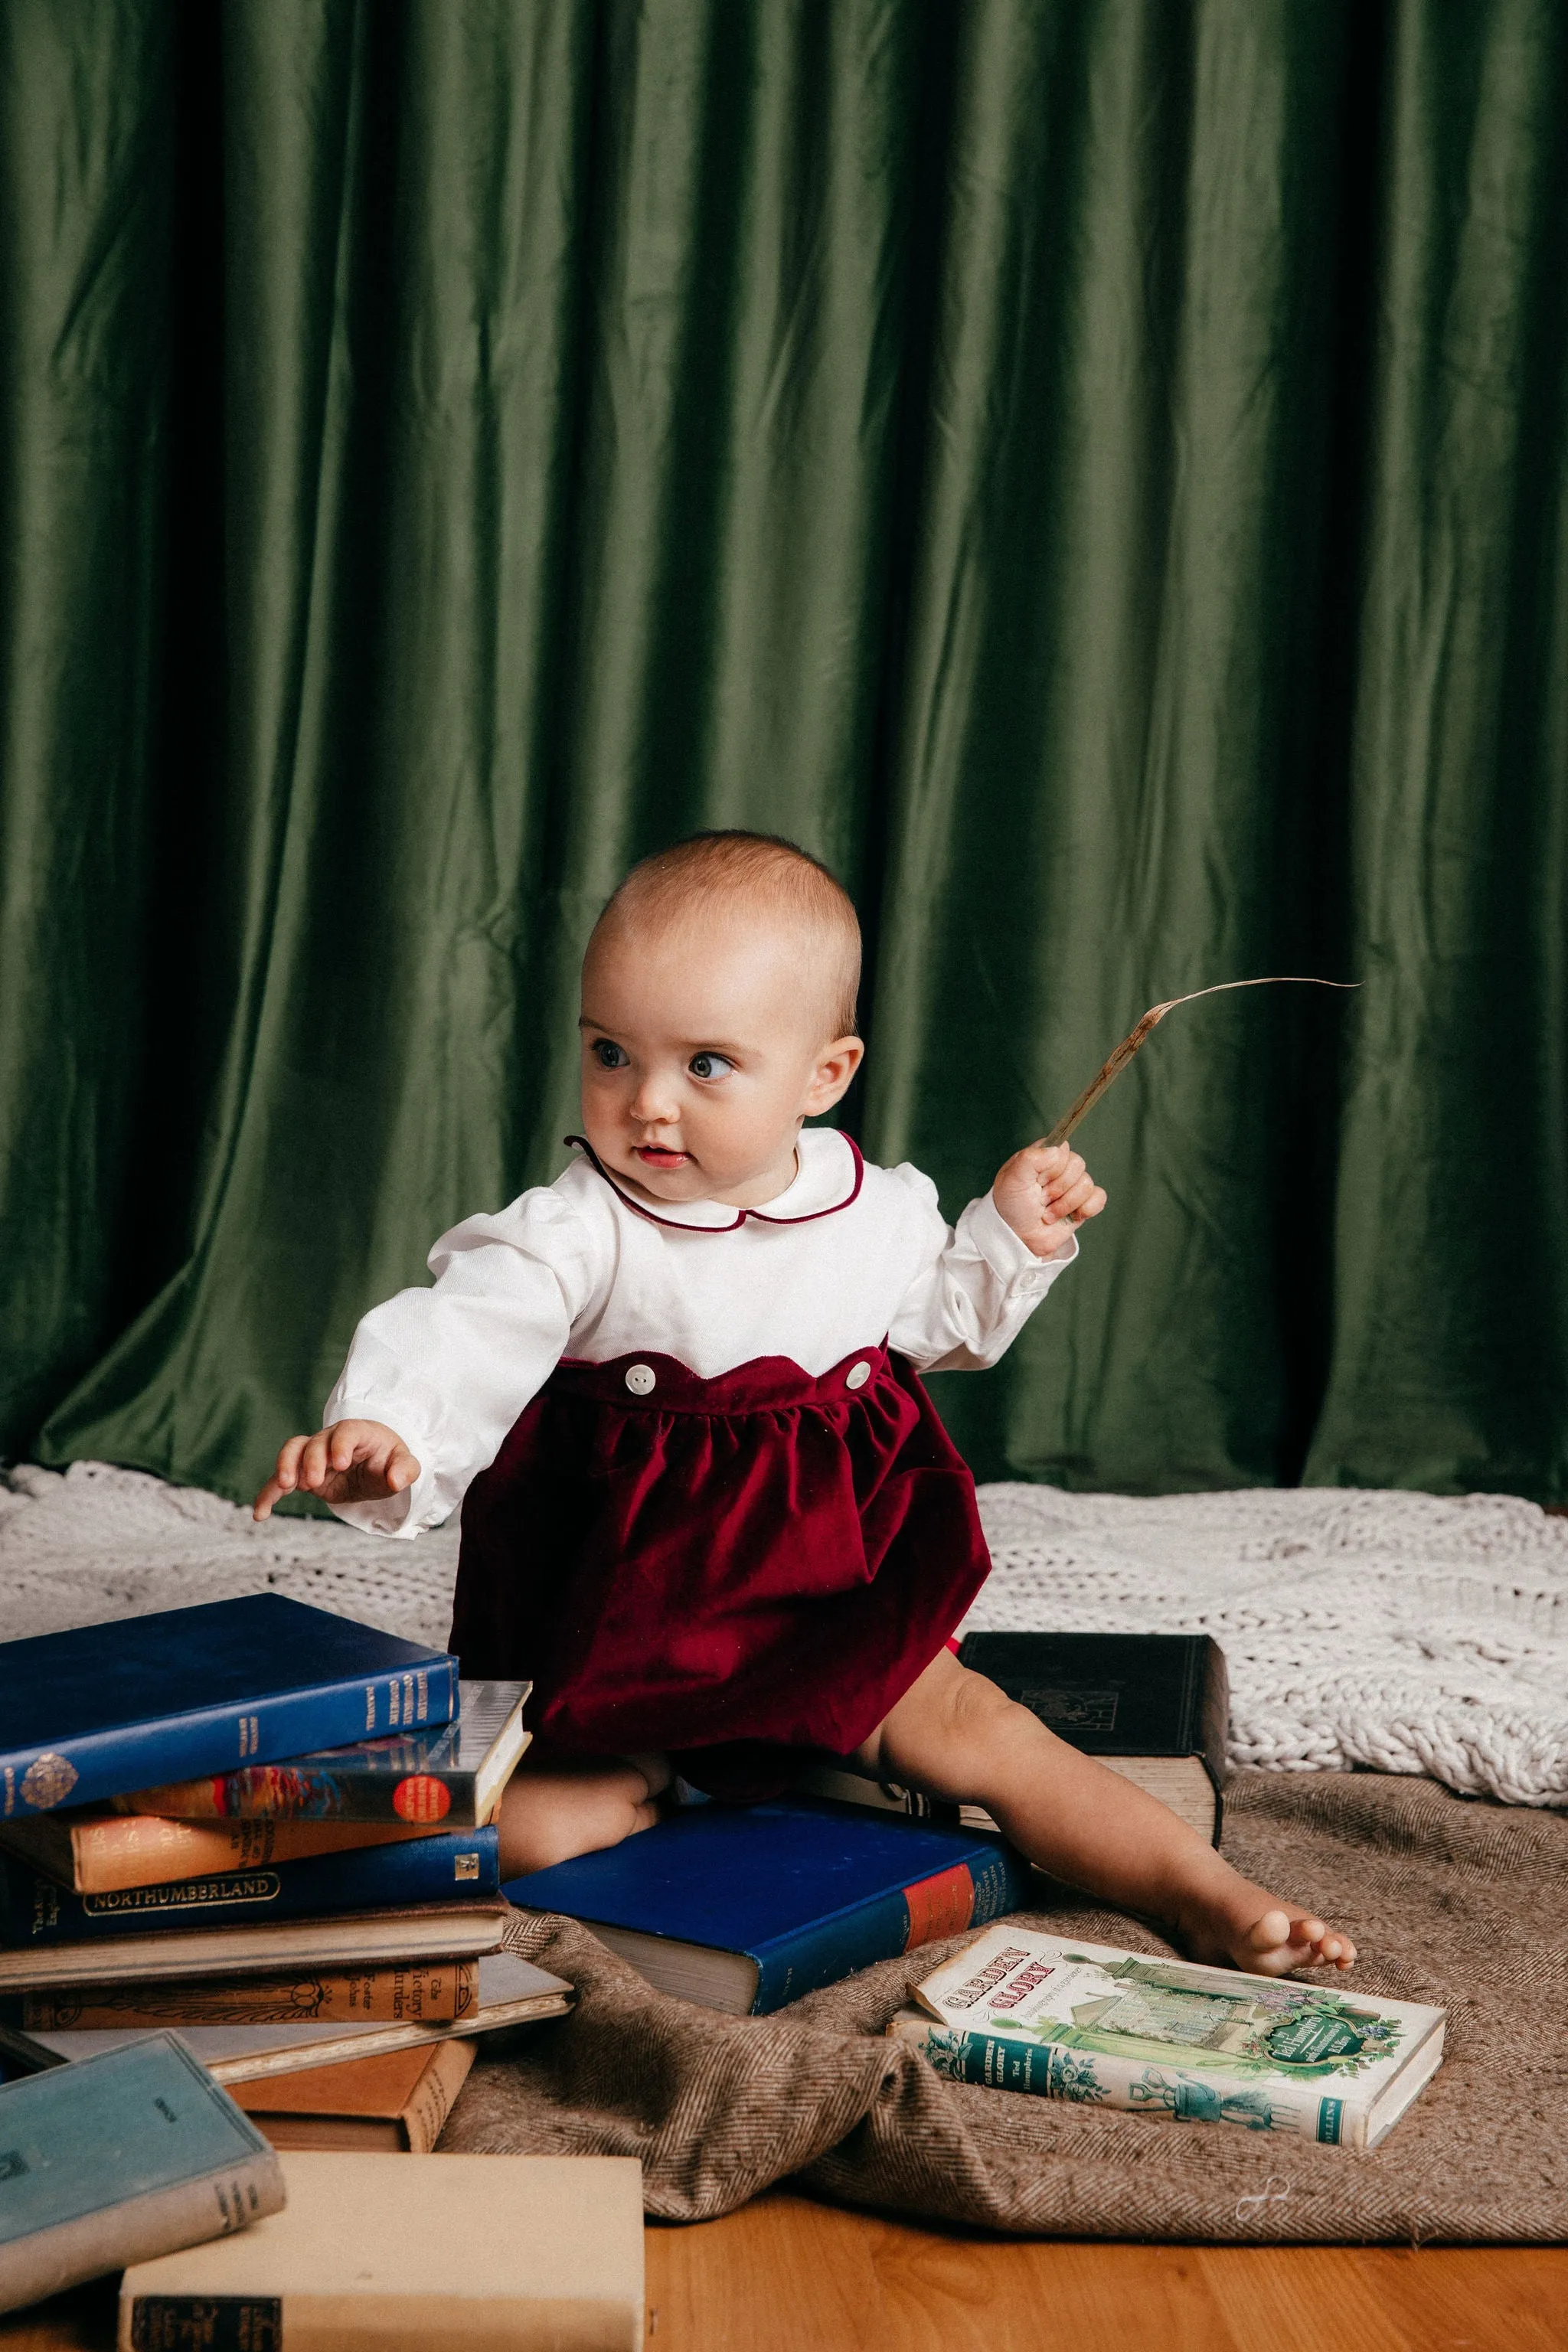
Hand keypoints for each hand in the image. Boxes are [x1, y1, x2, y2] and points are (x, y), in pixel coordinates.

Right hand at [252, 1421, 421, 1520]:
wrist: (374, 1466)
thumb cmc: (389, 1461)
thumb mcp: (405, 1464)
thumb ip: (405, 1470)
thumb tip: (396, 1480)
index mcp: (358, 1433)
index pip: (346, 1432)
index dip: (340, 1445)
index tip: (340, 1463)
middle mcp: (331, 1440)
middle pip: (314, 1442)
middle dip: (311, 1460)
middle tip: (314, 1482)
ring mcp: (313, 1455)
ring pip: (292, 1452)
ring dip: (285, 1466)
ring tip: (286, 1487)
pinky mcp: (302, 1475)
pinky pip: (280, 1481)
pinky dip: (268, 1494)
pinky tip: (260, 1514)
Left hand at [993, 1143, 1106, 1259]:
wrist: (1020, 1239)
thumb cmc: (1011, 1208)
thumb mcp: (1012, 1179)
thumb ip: (1031, 1157)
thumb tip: (1057, 1149)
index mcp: (1043, 1157)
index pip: (1062, 1147)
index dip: (1052, 1166)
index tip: (1037, 1180)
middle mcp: (1060, 1169)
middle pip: (1077, 1164)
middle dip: (1057, 1188)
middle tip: (1041, 1200)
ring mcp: (1073, 1187)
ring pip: (1087, 1184)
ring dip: (1065, 1204)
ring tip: (1048, 1213)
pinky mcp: (1083, 1205)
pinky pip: (1099, 1198)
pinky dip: (1086, 1209)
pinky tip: (1070, 1216)